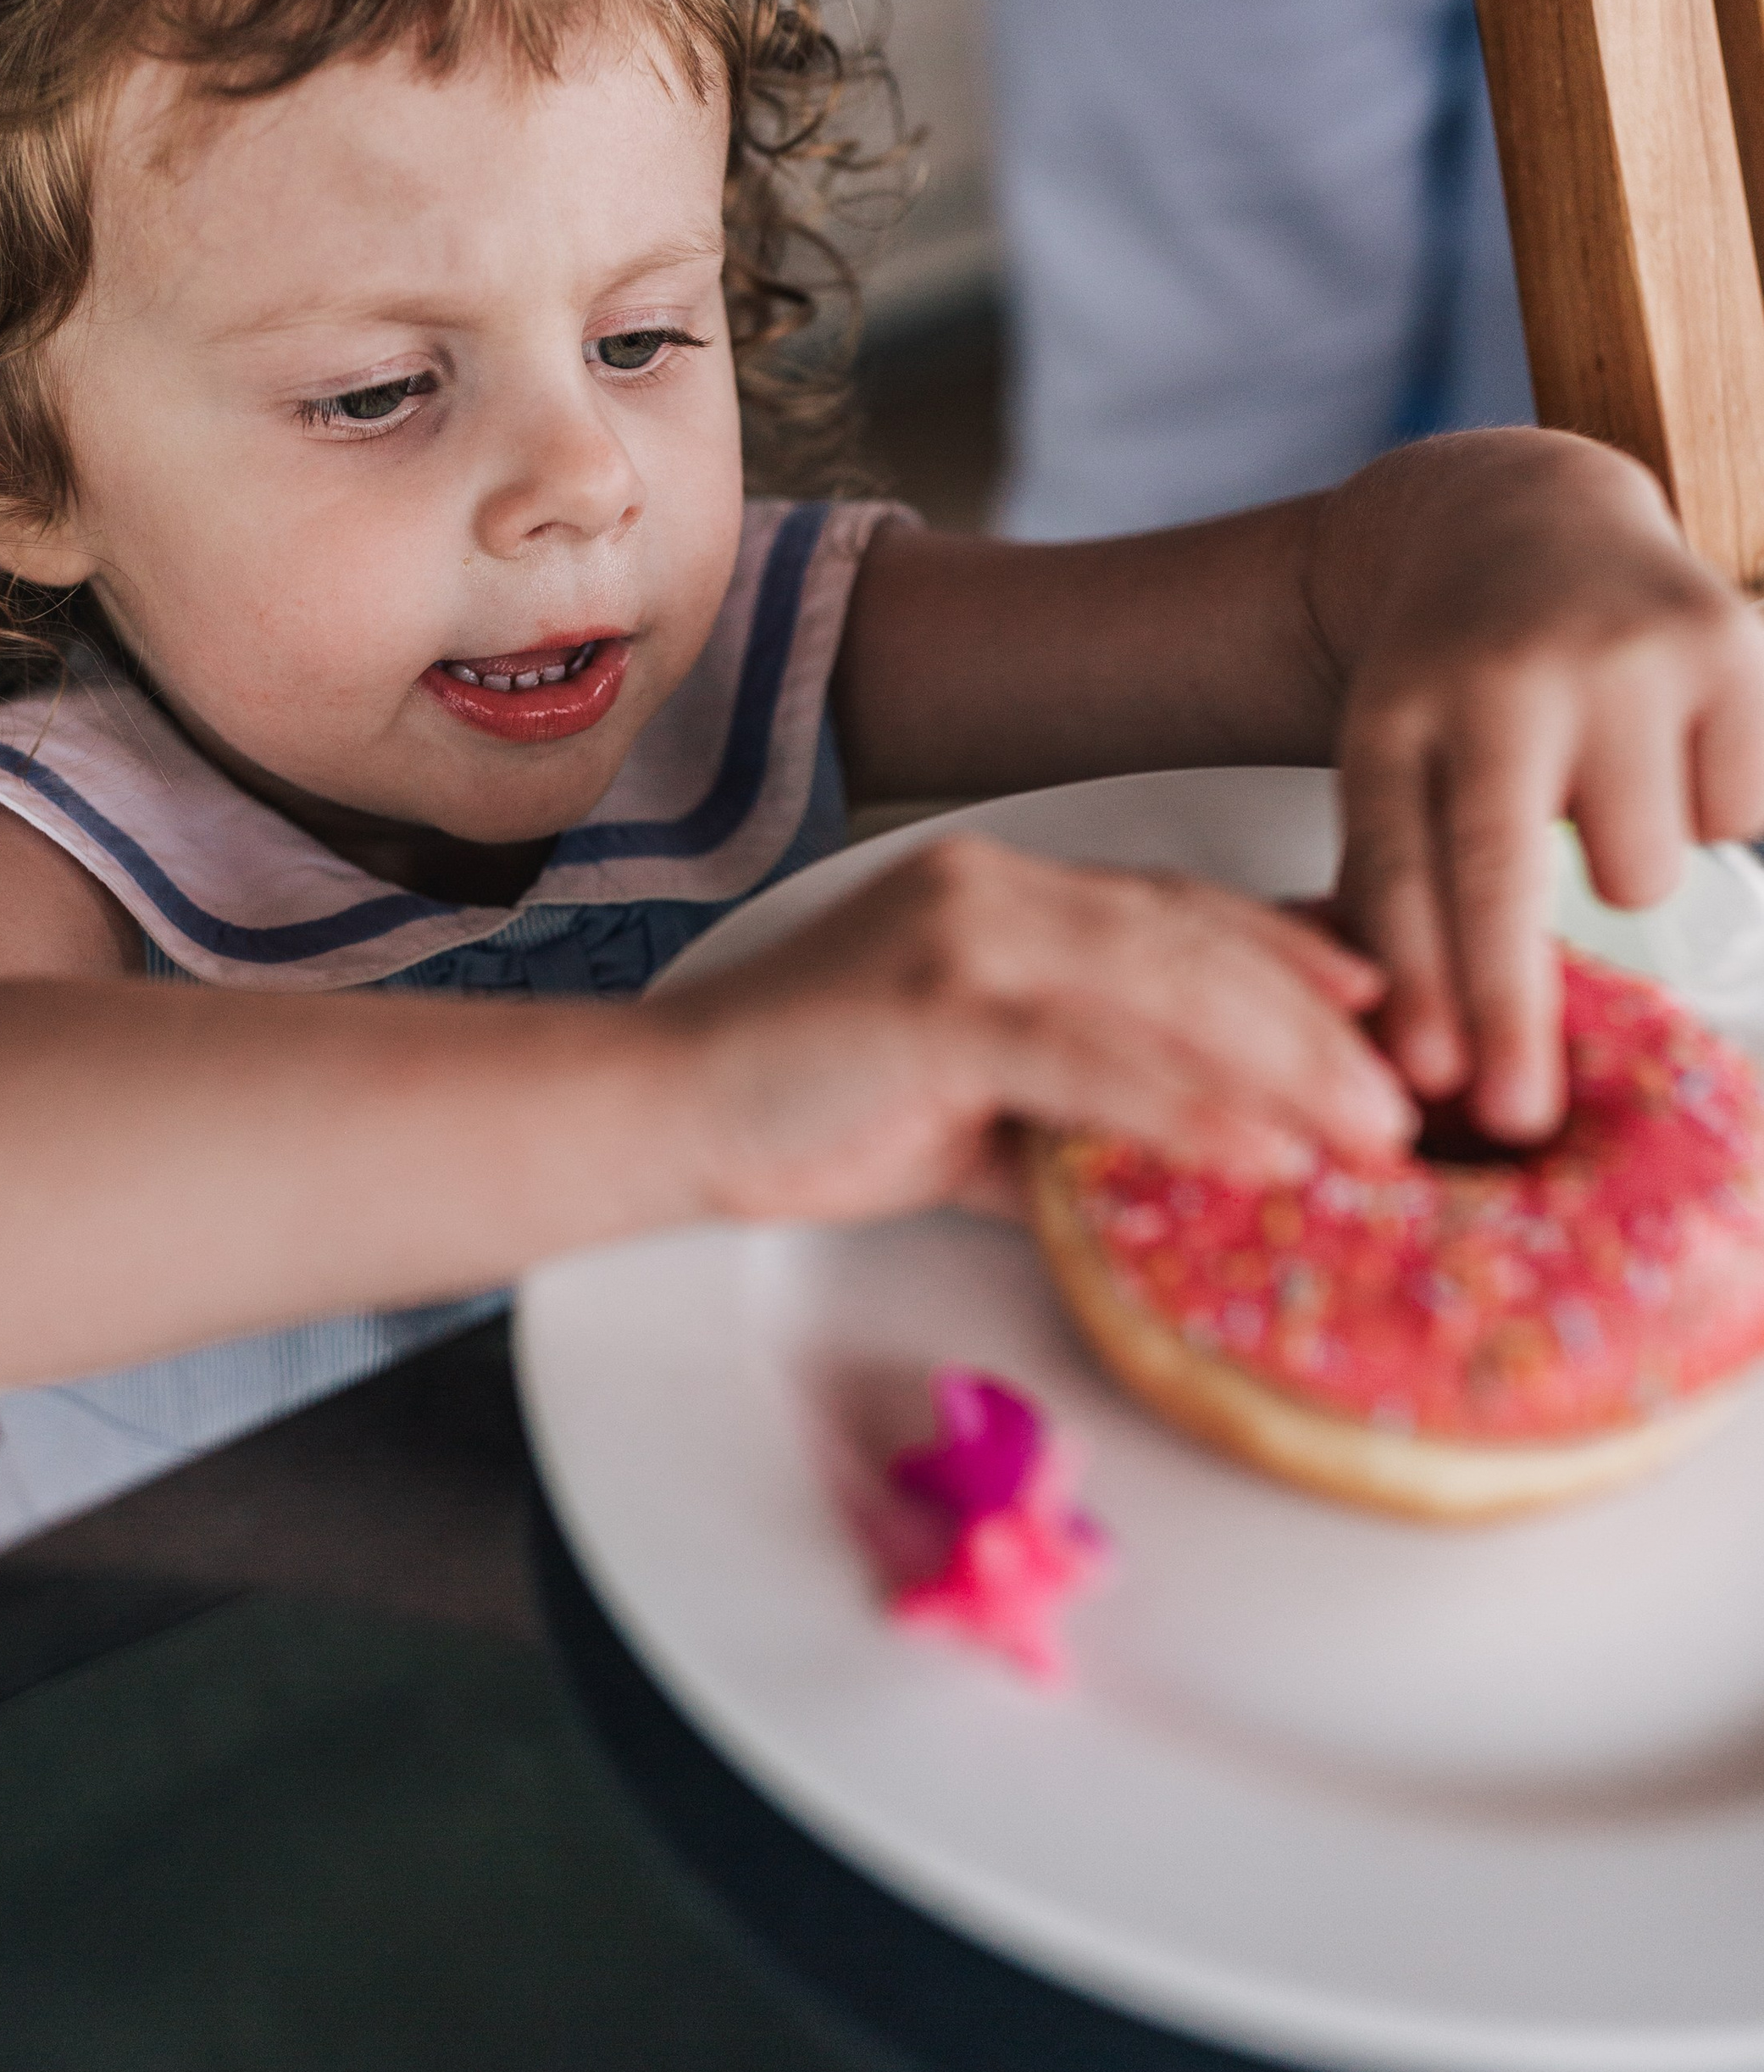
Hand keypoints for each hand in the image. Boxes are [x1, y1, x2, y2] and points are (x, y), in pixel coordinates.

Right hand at [650, 834, 1414, 1230]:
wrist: (662, 1110)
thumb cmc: (807, 1104)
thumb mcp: (967, 1107)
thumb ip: (1071, 1123)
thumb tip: (1177, 1181)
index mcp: (1002, 892)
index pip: (1174, 912)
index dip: (1285, 955)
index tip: (1376, 1006)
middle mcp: (991, 890)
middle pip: (1192, 947)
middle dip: (1313, 1023)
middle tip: (1409, 1099)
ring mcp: (959, 939)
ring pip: (1161, 991)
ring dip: (1280, 1064)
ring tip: (1368, 1134)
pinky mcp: (930, 1008)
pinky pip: (1089, 1057)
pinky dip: (1186, 1106)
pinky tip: (1259, 1152)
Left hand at [1321, 432, 1763, 1138]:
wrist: (1519, 512)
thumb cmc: (1452, 672)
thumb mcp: (1390, 751)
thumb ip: (1397, 882)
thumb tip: (1426, 1048)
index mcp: (1396, 712)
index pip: (1399, 869)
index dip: (1419, 983)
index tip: (1434, 1083)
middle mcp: (1498, 673)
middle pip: (1504, 877)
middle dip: (1510, 1007)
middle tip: (1520, 1112)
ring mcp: (1617, 651)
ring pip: (1643, 867)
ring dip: (1630, 872)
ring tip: (1603, 795)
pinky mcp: (1726, 637)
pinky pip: (1737, 813)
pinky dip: (1710, 808)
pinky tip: (1669, 748)